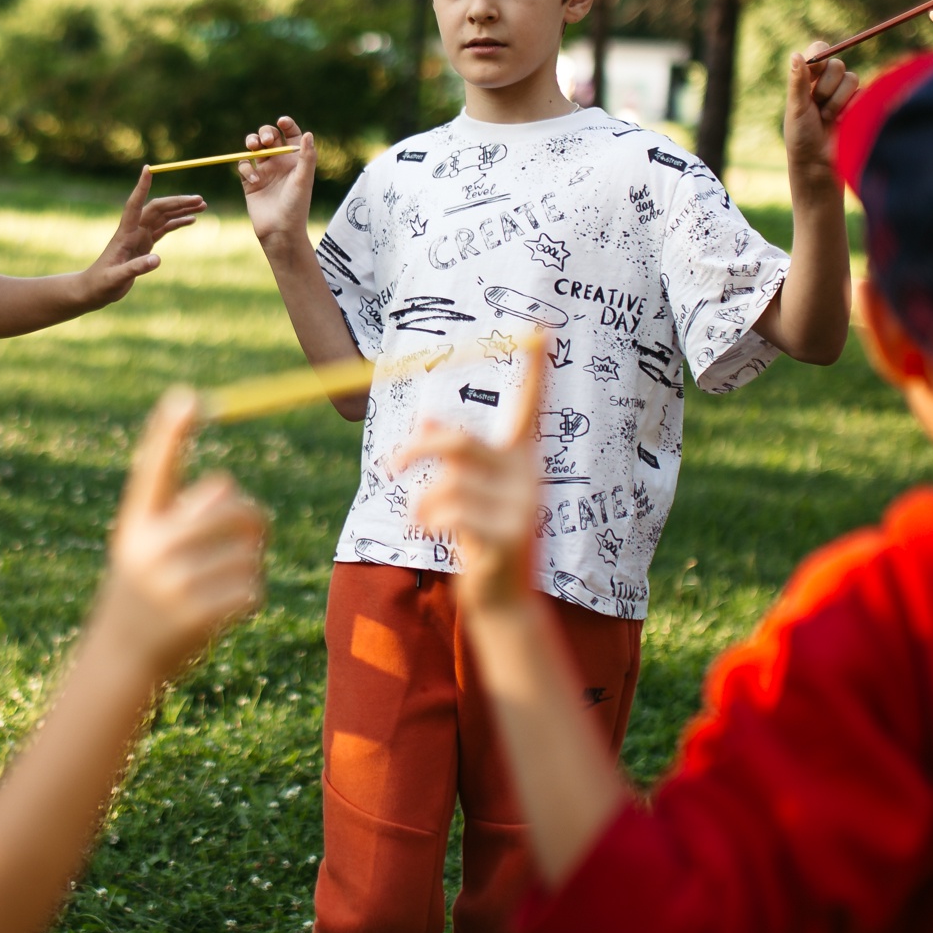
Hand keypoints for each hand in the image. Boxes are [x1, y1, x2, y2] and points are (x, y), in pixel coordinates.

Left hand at [85, 173, 205, 307]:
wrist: (93, 290)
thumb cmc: (101, 283)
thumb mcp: (117, 278)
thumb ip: (136, 268)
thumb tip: (158, 259)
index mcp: (125, 234)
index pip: (134, 205)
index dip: (141, 187)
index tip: (147, 168)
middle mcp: (133, 231)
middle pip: (158, 208)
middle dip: (178, 202)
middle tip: (200, 199)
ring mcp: (139, 237)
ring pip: (163, 216)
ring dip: (182, 209)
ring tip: (203, 206)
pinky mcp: (144, 245)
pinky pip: (164, 229)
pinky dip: (178, 223)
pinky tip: (192, 220)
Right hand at [91, 391, 268, 678]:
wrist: (119, 662)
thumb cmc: (144, 594)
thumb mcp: (147, 550)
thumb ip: (182, 517)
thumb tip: (231, 489)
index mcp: (136, 523)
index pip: (156, 470)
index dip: (171, 434)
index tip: (186, 397)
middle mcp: (149, 547)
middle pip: (231, 507)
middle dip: (253, 519)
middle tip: (254, 537)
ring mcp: (171, 583)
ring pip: (248, 553)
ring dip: (250, 568)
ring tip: (223, 586)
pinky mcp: (195, 615)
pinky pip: (251, 589)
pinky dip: (250, 599)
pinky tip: (225, 613)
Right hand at [238, 117, 318, 251]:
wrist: (280, 231)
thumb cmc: (296, 206)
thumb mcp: (304, 180)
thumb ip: (307, 157)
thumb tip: (309, 133)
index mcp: (295, 160)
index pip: (291, 135)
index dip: (286, 125)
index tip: (282, 121)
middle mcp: (280, 163)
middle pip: (269, 136)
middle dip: (265, 133)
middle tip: (267, 140)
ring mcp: (264, 171)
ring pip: (254, 147)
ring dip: (251, 141)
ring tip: (254, 147)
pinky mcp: (250, 182)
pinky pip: (243, 165)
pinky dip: (246, 167)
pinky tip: (254, 178)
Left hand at [397, 342, 547, 618]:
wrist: (500, 601)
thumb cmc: (478, 539)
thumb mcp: (462, 493)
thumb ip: (450, 459)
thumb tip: (425, 421)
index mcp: (521, 460)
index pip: (529, 408)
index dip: (534, 372)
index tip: (542, 331)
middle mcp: (528, 477)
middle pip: (461, 442)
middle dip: (417, 451)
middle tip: (390, 465)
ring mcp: (523, 508)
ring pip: (448, 483)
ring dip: (422, 502)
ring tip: (423, 521)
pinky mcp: (510, 538)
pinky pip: (451, 512)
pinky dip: (428, 520)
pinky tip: (430, 534)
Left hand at [780, 44, 859, 180]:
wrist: (820, 163)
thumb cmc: (802, 136)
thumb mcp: (797, 108)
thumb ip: (798, 81)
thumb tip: (795, 54)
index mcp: (807, 79)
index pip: (819, 51)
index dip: (820, 58)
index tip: (814, 72)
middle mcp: (825, 82)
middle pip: (837, 64)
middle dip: (826, 86)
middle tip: (817, 104)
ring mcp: (843, 92)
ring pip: (851, 77)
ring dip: (837, 100)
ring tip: (828, 117)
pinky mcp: (859, 103)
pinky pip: (862, 93)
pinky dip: (850, 108)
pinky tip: (842, 121)